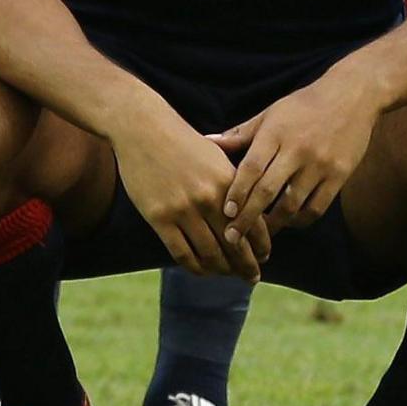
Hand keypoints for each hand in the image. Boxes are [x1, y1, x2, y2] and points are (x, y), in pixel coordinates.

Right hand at [110, 109, 267, 278]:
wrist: (143, 128)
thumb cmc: (182, 142)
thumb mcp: (216, 158)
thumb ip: (233, 186)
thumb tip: (249, 218)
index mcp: (228, 183)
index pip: (255, 226)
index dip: (261, 248)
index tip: (263, 258)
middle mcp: (208, 199)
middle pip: (235, 247)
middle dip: (246, 266)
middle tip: (251, 277)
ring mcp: (182, 210)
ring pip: (210, 255)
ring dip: (221, 270)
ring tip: (226, 274)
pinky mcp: (159, 218)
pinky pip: (182, 254)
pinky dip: (195, 268)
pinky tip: (201, 270)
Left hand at [216, 67, 382, 228]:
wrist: (351, 96)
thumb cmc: (303, 105)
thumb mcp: (270, 114)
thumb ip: (241, 133)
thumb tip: (208, 141)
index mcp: (276, 133)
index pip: (251, 168)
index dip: (236, 193)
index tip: (224, 213)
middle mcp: (297, 151)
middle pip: (268, 191)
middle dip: (248, 217)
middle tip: (233, 238)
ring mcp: (320, 165)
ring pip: (292, 204)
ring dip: (274, 224)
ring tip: (260, 235)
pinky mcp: (339, 176)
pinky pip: (317, 207)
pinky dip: (300, 220)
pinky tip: (289, 222)